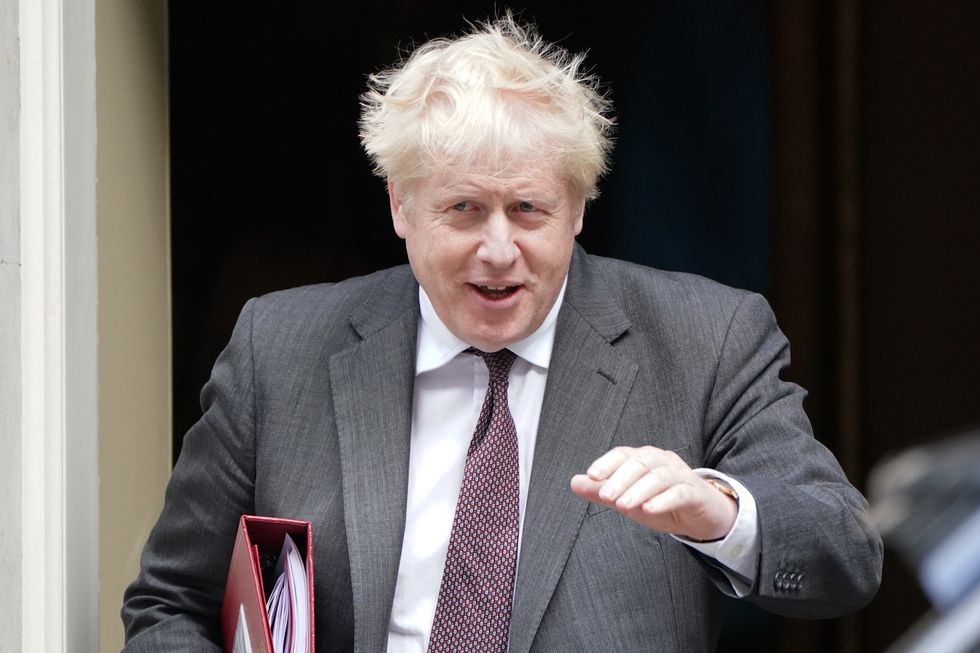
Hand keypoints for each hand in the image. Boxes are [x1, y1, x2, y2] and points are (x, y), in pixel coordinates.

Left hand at [570, 446, 737, 540]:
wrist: (701, 515)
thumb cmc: (662, 501)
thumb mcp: (628, 498)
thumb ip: (602, 492)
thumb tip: (575, 483)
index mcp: (644, 459)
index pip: (623, 454)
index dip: (607, 463)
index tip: (592, 476)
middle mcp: (662, 461)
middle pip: (640, 463)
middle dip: (620, 479)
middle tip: (606, 496)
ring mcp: (680, 475)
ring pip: (658, 476)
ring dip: (638, 490)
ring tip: (623, 505)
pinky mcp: (694, 492)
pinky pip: (679, 492)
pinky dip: (663, 500)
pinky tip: (649, 509)